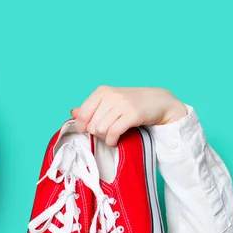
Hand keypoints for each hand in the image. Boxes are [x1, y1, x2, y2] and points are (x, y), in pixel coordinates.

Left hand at [70, 86, 187, 145]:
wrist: (159, 102)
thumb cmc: (131, 104)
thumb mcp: (110, 102)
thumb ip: (91, 108)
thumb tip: (73, 113)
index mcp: (102, 91)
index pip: (83, 113)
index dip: (82, 126)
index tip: (87, 131)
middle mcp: (111, 95)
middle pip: (92, 124)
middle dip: (97, 133)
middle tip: (106, 133)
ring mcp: (122, 104)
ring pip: (101, 129)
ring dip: (105, 138)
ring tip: (112, 136)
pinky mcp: (132, 114)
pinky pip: (113, 133)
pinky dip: (112, 141)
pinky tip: (115, 141)